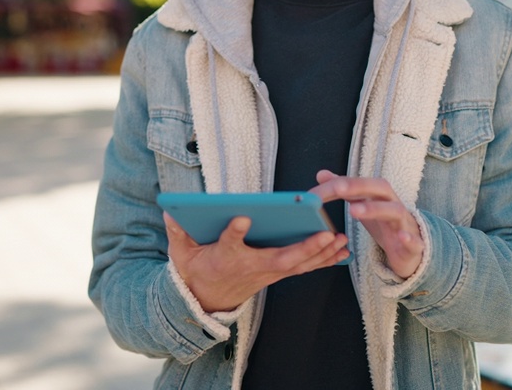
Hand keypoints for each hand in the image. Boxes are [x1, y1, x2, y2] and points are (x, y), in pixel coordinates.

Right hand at [164, 212, 349, 312]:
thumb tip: (169, 210)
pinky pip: (302, 268)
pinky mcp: (275, 275)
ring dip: (321, 255)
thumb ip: (177, 232)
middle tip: (324, 233)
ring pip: (297, 265)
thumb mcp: (181, 253)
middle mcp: (250, 268)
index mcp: (225, 258)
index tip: (241, 219)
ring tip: (342, 240)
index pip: (228, 245)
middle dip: (303, 247)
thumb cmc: (196, 270)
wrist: (205, 300)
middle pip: (279, 259)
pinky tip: (341, 252)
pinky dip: (322, 261)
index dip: (234, 232)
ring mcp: (266, 274)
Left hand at [311, 170, 424, 279]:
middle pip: (381, 188)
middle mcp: (393, 204)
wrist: (410, 250)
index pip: (358, 184)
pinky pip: (415, 240)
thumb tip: (321, 174)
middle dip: (360, 186)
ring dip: (376, 209)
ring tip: (355, 211)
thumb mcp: (363, 205)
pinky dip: (409, 238)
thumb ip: (344, 190)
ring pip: (395, 210)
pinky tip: (402, 237)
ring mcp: (404, 223)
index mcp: (379, 195)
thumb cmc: (384, 224)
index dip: (337, 185)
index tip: (315, 193)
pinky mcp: (414, 245)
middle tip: (338, 188)